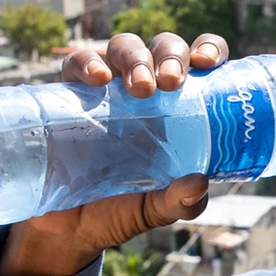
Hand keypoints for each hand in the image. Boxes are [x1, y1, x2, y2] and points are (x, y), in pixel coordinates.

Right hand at [0, 31, 230, 275]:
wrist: (66, 229)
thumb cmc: (118, 209)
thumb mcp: (154, 208)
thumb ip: (180, 202)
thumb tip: (199, 184)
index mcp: (177, 107)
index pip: (198, 61)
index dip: (208, 48)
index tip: (208, 62)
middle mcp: (145, 89)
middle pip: (163, 48)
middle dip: (171, 56)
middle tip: (171, 83)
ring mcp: (107, 88)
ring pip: (125, 46)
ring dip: (136, 58)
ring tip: (141, 88)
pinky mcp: (71, 93)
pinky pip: (77, 63)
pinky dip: (88, 63)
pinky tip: (99, 79)